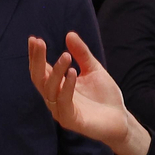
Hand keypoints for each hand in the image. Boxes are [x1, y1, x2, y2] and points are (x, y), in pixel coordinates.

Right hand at [29, 32, 150, 154]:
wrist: (120, 119)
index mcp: (58, 86)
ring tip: (65, 56)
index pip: (40, 70)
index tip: (34, 39)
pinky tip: (72, 73)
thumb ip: (81, 54)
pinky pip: (64, 102)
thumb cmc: (104, 96)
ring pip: (50, 90)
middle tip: (39, 42)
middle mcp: (55, 99)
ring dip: (56, 71)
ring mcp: (61, 111)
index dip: (35, 56)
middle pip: (39, 79)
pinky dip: (67, 87)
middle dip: (37, 60)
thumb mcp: (93, 69)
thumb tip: (69, 34)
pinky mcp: (70, 121)